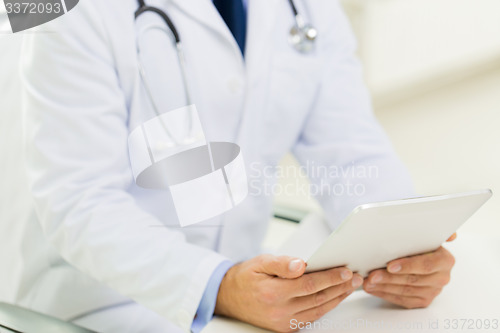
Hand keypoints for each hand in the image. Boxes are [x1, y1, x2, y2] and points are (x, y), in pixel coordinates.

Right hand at [215, 254, 363, 331]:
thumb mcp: (260, 262)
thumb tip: (301, 264)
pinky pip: (311, 318)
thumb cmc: (246, 277)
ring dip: (337, 298)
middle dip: (340, 287)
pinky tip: (334, 298)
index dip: (330, 278)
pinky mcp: (285, 328)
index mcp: (273, 292)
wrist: (229, 297)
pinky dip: (326, 308)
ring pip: (318, 310)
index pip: (309, 284)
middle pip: (318, 298)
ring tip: (350, 287)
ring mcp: (283, 322)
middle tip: (355, 278)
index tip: (345, 270)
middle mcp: (279, 310)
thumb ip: (281, 263)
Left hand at [363, 233, 456, 308]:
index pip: (427, 265)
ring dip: (384, 287)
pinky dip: (385, 294)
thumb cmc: (417, 246)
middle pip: (413, 280)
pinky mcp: (423, 301)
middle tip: (372, 275)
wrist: (418, 259)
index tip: (390, 265)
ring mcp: (433, 291)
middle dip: (390, 278)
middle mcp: (442, 277)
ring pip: (406, 291)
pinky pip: (402, 300)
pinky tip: (373, 288)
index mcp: (445, 260)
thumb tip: (451, 235)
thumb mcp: (424, 237)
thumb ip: (434, 233)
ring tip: (368, 282)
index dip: (408, 266)